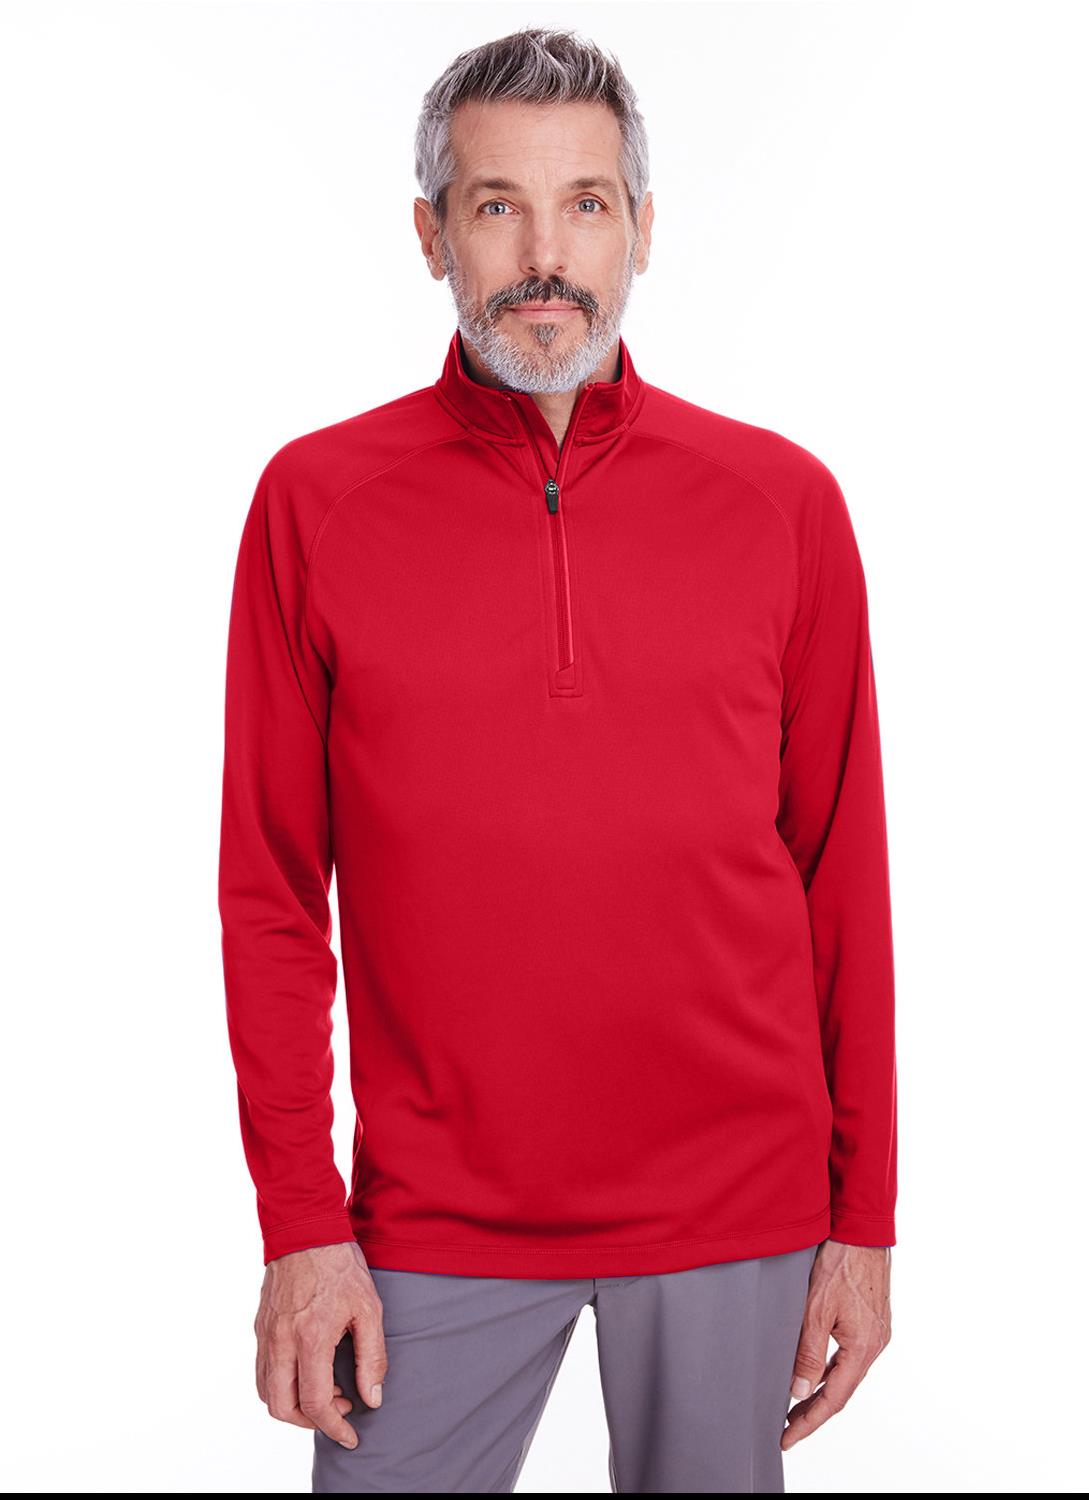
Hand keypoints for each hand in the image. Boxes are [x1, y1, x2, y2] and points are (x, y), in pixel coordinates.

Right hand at [254, 1239, 387, 1450]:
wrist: (306, 1230)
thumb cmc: (340, 1265)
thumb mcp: (369, 1308)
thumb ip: (372, 1357)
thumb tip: (372, 1398)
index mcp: (310, 1338)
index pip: (314, 1402)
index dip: (334, 1426)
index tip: (351, 1435)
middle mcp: (281, 1342)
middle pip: (282, 1407)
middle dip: (310, 1422)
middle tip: (338, 1410)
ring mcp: (266, 1335)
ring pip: (267, 1393)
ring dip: (293, 1405)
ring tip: (325, 1390)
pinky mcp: (260, 1327)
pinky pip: (262, 1371)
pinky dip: (280, 1385)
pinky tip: (306, 1370)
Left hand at [781, 1239, 890, 1450]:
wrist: (862, 1229)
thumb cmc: (840, 1263)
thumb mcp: (817, 1308)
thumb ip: (809, 1352)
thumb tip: (800, 1391)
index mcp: (863, 1348)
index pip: (833, 1399)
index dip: (808, 1422)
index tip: (786, 1439)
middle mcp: (874, 1345)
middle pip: (841, 1390)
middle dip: (813, 1411)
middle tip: (785, 1428)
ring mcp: (875, 1333)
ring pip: (845, 1373)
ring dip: (821, 1390)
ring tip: (793, 1405)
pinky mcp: (871, 1320)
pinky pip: (849, 1355)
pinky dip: (829, 1367)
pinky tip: (812, 1369)